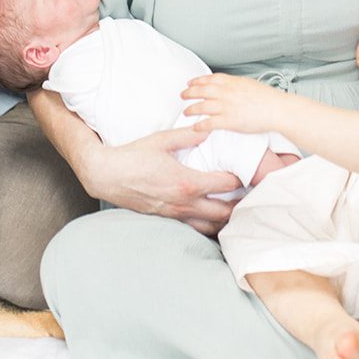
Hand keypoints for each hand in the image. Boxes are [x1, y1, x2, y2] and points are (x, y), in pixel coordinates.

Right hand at [90, 126, 240, 236]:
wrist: (107, 175)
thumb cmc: (133, 156)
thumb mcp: (162, 140)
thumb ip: (189, 135)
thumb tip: (209, 128)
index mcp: (188, 182)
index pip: (227, 184)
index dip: (243, 178)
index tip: (251, 171)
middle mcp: (185, 203)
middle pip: (226, 212)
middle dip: (241, 204)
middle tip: (252, 194)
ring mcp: (176, 215)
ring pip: (212, 226)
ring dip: (227, 218)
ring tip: (237, 207)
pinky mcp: (168, 219)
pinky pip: (195, 229)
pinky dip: (209, 225)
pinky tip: (213, 216)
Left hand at [183, 72, 284, 134]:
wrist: (277, 109)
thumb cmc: (268, 98)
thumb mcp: (250, 84)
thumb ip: (237, 85)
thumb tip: (230, 86)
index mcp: (232, 82)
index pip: (210, 79)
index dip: (198, 80)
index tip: (191, 82)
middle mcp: (226, 92)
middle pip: (202, 90)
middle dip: (190, 92)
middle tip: (182, 95)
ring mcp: (226, 106)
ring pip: (202, 106)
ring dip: (191, 109)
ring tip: (185, 112)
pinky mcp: (229, 121)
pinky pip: (209, 123)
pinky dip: (200, 125)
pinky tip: (195, 127)